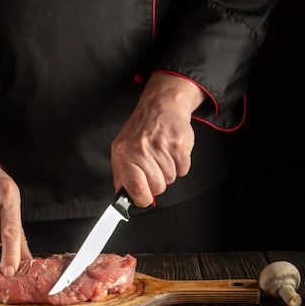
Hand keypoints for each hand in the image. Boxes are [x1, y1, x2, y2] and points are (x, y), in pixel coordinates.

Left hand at [111, 72, 204, 207]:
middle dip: (158, 182)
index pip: (136, 189)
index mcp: (124, 154)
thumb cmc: (140, 131)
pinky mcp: (179, 144)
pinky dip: (180, 165)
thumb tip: (123, 198)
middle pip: (158, 187)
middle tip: (154, 167)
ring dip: (168, 171)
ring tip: (162, 155)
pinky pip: (183, 170)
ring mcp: (161, 146)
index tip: (144, 198)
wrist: (160, 107)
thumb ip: (121, 176)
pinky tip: (172, 152)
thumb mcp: (121, 150)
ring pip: (171, 179)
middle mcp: (141, 150)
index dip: (142, 198)